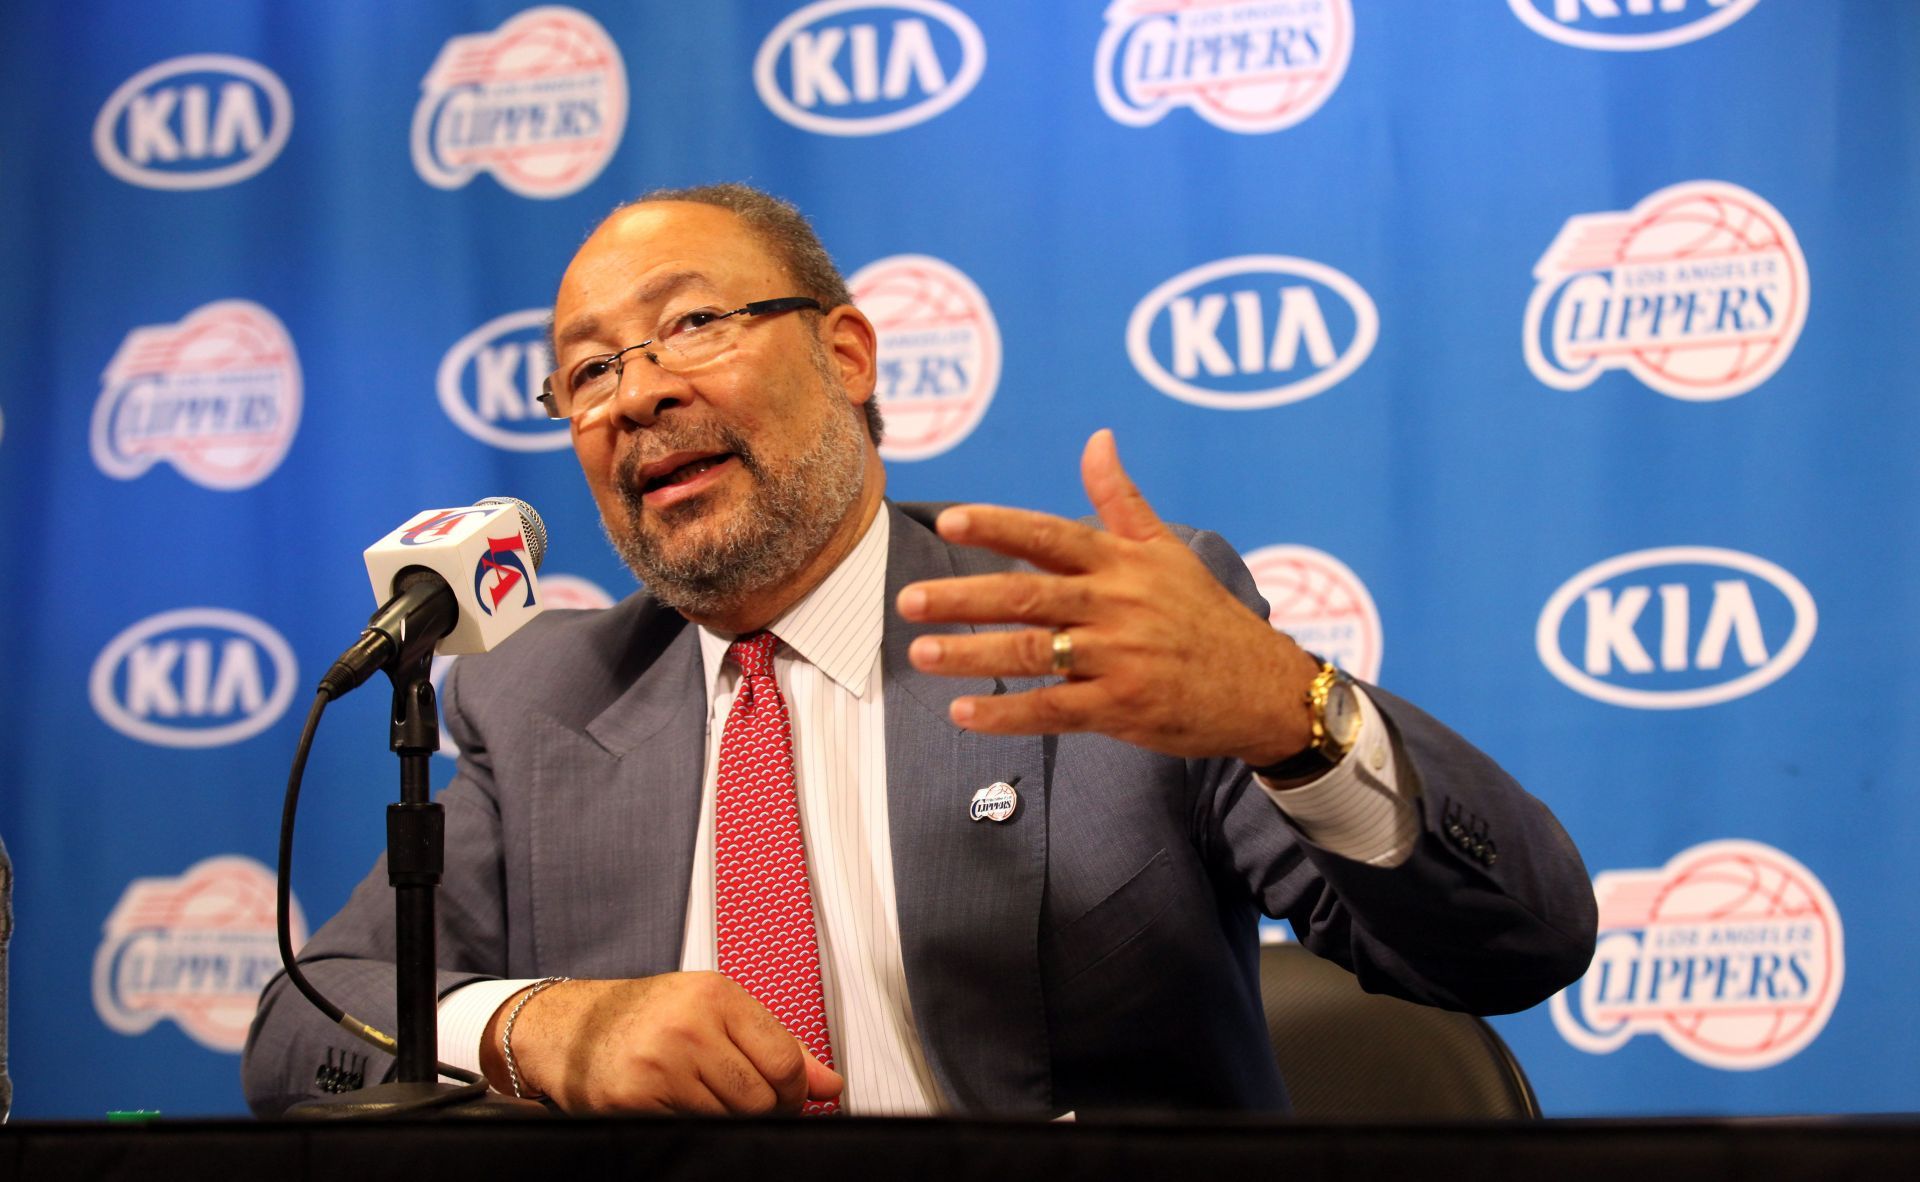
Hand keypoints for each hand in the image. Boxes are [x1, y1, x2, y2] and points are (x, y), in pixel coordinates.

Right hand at [480, 972, 843, 1113]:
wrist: (574, 1030)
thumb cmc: (651, 1017)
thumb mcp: (716, 1012)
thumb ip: (777, 1046)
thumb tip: (830, 1087)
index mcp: (716, 996)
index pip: (785, 1060)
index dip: (795, 1093)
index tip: (788, 1099)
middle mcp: (688, 1025)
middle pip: (761, 1097)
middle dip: (765, 1112)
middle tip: (748, 1108)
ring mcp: (660, 1063)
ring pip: (730, 1119)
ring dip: (728, 1121)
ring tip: (707, 1102)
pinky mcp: (635, 1100)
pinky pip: (692, 1129)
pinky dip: (695, 1127)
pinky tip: (679, 1108)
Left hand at [897, 430, 1321, 765]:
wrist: (1262, 686)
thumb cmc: (1204, 614)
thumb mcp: (1167, 549)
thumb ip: (1121, 498)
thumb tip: (1097, 438)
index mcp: (1121, 562)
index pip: (1050, 535)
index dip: (998, 526)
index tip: (949, 520)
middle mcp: (1117, 605)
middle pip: (1028, 596)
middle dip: (963, 597)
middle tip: (907, 600)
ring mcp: (1119, 658)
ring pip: (1034, 654)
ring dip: (972, 654)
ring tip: (920, 653)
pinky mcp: (1122, 708)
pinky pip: (1054, 711)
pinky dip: (1007, 713)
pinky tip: (962, 712)